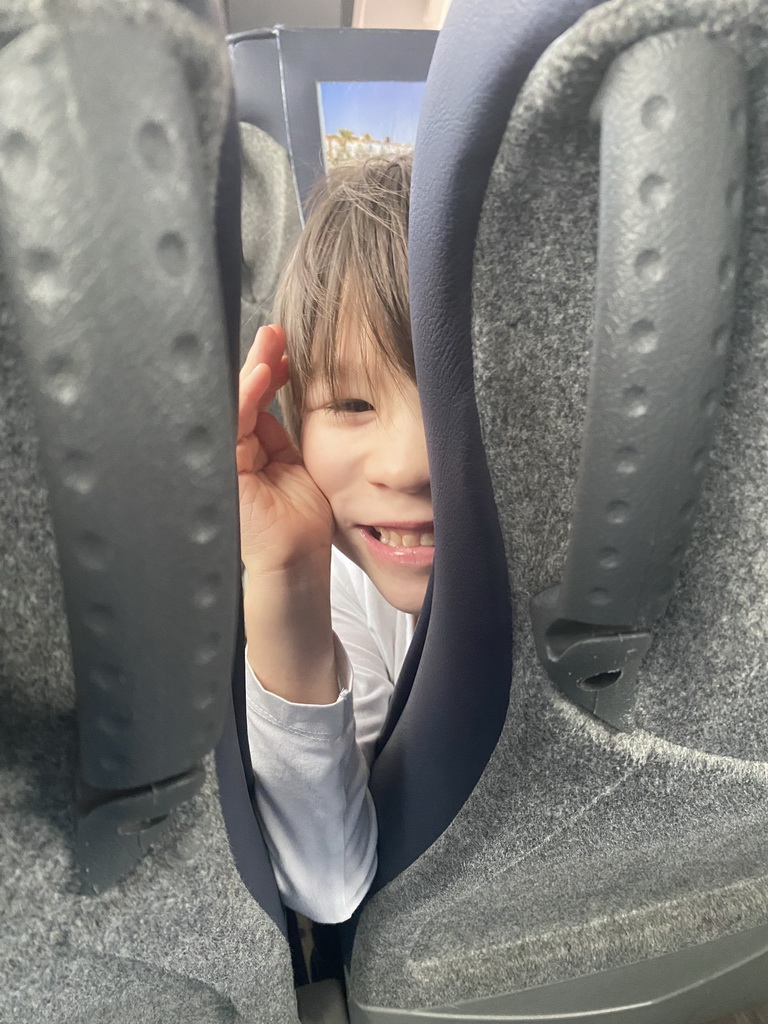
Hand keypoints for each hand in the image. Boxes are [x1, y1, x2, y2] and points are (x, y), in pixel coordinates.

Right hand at [237, 325, 333, 572]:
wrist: (297, 562)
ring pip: (234, 403)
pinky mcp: (226, 470)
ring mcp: (228, 461)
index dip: (271, 370)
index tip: (286, 345)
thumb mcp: (303, 465)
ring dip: (253, 368)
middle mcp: (236, 452)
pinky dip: (246, 397)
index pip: (257, 399)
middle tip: (276, 332)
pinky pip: (233, 425)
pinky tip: (263, 373)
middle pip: (243, 395)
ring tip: (270, 341)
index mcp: (254, 450)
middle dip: (260, 359)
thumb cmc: (303, 522)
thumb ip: (290, 435)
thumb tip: (299, 394)